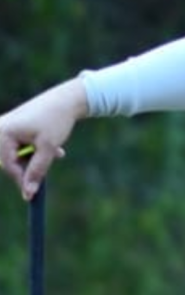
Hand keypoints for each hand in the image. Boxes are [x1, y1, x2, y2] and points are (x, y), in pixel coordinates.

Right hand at [0, 78, 85, 198]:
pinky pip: (20, 145)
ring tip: (56, 152)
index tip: (31, 195)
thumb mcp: (48, 148)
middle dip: (30, 165)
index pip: (9, 164)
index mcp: (2, 132)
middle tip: (48, 164)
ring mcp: (6, 126)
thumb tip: (28, 193)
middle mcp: (0, 128)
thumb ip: (37, 171)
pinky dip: (36, 149)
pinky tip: (55, 149)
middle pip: (11, 160)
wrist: (68, 99)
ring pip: (18, 153)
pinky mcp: (14, 126)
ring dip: (36, 157)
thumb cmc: (56, 120)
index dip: (22, 179)